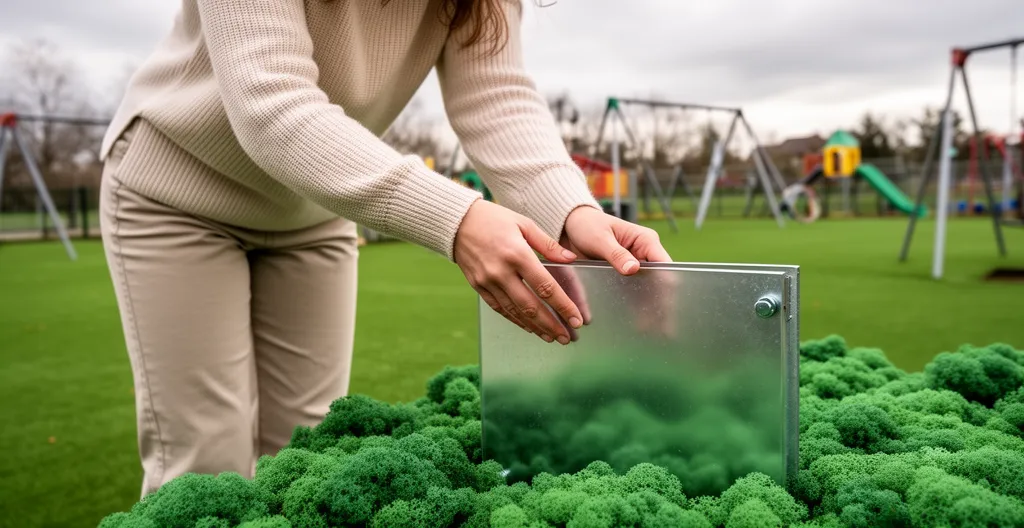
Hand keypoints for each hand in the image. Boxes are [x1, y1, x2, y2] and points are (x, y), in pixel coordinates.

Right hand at [454, 199, 584, 344]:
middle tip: (567, 337)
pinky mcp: (478, 287)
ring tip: (552, 337)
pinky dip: (516, 320)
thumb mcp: (524, 223)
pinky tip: (530, 327)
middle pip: (531, 306)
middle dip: (552, 325)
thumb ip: (548, 244)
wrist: (457, 222)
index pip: (545, 286)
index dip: (563, 306)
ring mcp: (488, 281)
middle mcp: (501, 271)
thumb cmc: (494, 219)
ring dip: (535, 327)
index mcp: (517, 254)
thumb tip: (571, 259)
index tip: (575, 318)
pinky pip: (500, 309)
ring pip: (515, 311)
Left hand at [560, 206, 677, 337]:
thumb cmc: (587, 225)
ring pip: (649, 290)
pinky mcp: (624, 276)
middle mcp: (644, 254)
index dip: (666, 284)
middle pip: (660, 281)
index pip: (663, 263)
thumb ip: (616, 254)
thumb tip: (633, 269)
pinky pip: (634, 293)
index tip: (665, 303)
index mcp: (645, 240)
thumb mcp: (600, 238)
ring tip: (654, 331)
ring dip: (652, 309)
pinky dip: (638, 308)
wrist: (570, 227)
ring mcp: (635, 266)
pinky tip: (640, 324)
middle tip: (664, 328)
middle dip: (663, 302)